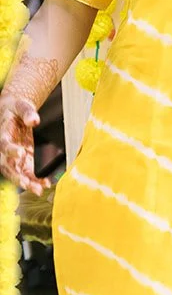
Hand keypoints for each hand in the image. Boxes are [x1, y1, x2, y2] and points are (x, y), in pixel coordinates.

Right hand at [0, 53, 56, 196]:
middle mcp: (5, 147)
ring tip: (39, 189)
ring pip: (16, 171)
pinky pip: (25, 170)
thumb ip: (27, 112)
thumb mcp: (21, 105)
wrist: (12, 110)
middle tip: (29, 185)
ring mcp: (12, 154)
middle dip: (17, 176)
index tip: (21, 154)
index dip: (10, 150)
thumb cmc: (15, 107)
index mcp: (2, 133)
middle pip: (8, 165)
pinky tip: (44, 184)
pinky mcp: (22, 157)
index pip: (3, 144)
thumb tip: (34, 120)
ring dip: (26, 181)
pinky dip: (33, 178)